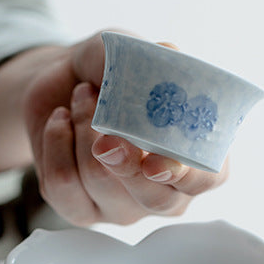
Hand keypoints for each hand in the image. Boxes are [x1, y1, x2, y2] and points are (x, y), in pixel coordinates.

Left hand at [0, 31, 228, 226]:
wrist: (62, 86)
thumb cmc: (110, 73)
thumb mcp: (128, 52)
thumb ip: (149, 56)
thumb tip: (168, 53)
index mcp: (194, 155)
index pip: (207, 178)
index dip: (186, 173)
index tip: (155, 159)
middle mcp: (165, 191)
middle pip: (155, 198)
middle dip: (126, 164)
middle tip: (105, 133)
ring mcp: (123, 209)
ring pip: (100, 181)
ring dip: (84, 127)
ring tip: (81, 96)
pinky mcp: (79, 211)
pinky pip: (62, 184)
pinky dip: (56, 141)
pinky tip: (60, 121)